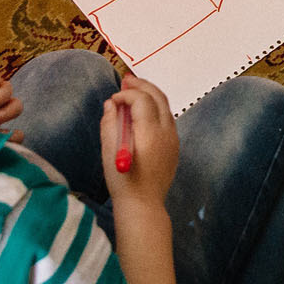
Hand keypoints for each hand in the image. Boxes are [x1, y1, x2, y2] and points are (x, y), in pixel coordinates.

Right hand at [101, 75, 179, 200]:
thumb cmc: (122, 181)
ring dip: (149, 94)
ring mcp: (173, 138)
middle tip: (126, 79)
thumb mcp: (109, 152)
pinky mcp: (174, 145)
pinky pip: (167, 117)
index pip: (142, 100)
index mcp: (149, 134)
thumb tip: (111, 104)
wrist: (143, 204)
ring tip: (133, 88)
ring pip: (165, 105)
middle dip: (141, 85)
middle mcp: (166, 132)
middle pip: (158, 97)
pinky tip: (142, 109)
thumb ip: (109, 124)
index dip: (127, 94)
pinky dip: (155, 107)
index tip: (113, 99)